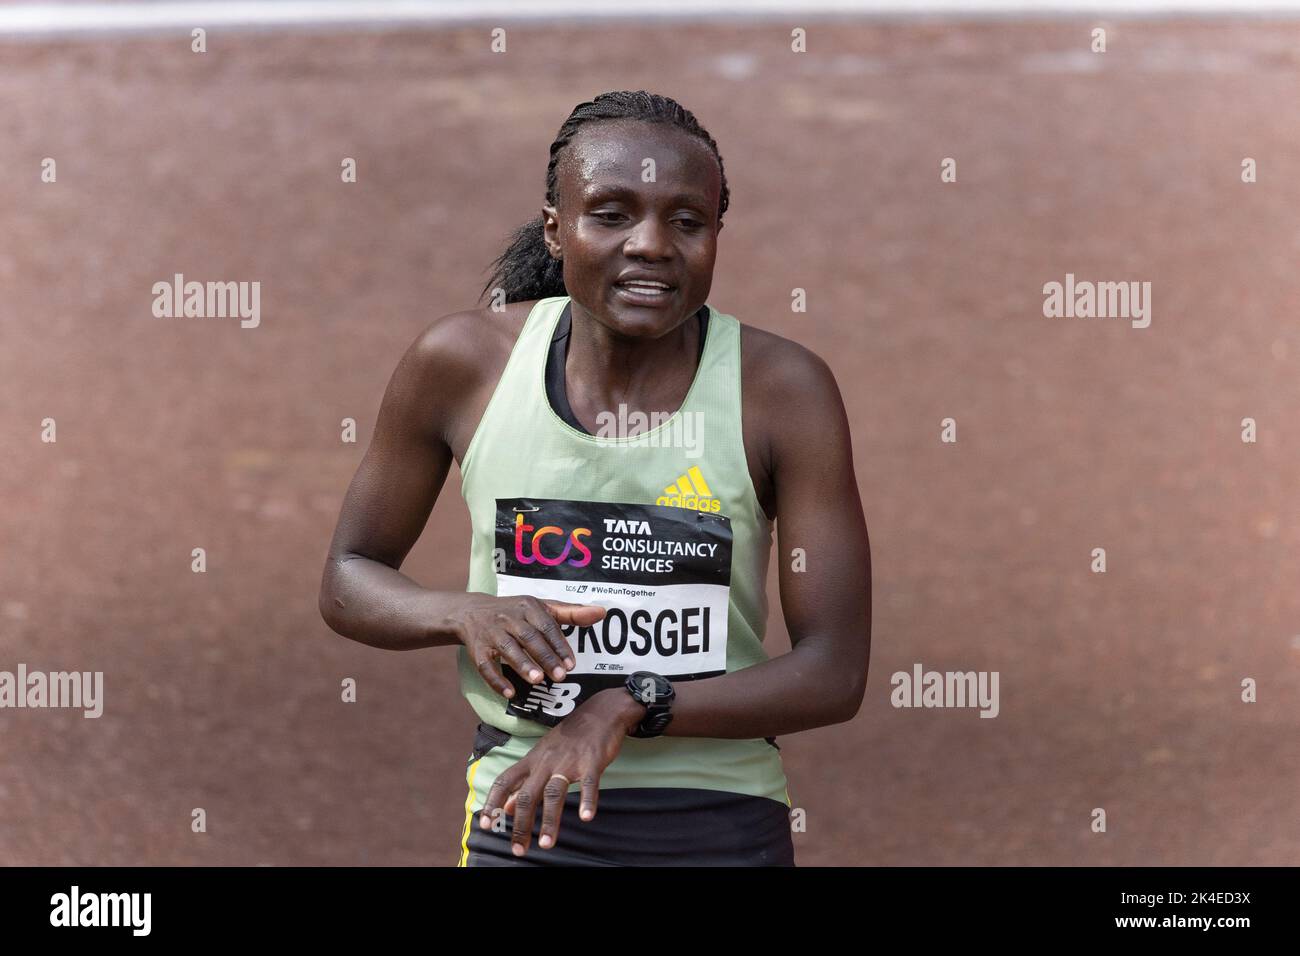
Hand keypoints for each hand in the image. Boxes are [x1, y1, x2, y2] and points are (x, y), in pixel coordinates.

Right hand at [442, 595, 604, 698]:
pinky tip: (510, 692)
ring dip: (522, 665)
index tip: (571, 664)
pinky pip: (485, 666)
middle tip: (560, 676)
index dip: (559, 645)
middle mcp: (508, 618)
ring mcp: (491, 634)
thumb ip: (572, 613)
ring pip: (507, 650)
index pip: (546, 625)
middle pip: (528, 638)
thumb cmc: (516, 613)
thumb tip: (601, 612)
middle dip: (545, 657)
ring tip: (538, 680)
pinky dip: (496, 680)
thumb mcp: (542, 608)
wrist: (471, 612)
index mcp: (528, 607)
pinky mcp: (477, 650)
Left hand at [478, 688, 645, 856]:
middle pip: (528, 794)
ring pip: (554, 793)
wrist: (600, 711)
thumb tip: (506, 807)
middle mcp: (546, 762)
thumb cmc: (569, 737)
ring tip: (547, 844)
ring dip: (550, 820)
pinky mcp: (592, 761)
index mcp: (532, 760)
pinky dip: (587, 800)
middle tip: (518, 850)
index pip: (505, 781)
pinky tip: (586, 817)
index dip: (493, 802)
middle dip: (521, 824)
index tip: (485, 825)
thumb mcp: (542, 755)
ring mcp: (569, 761)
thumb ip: (524, 782)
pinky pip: (589, 783)